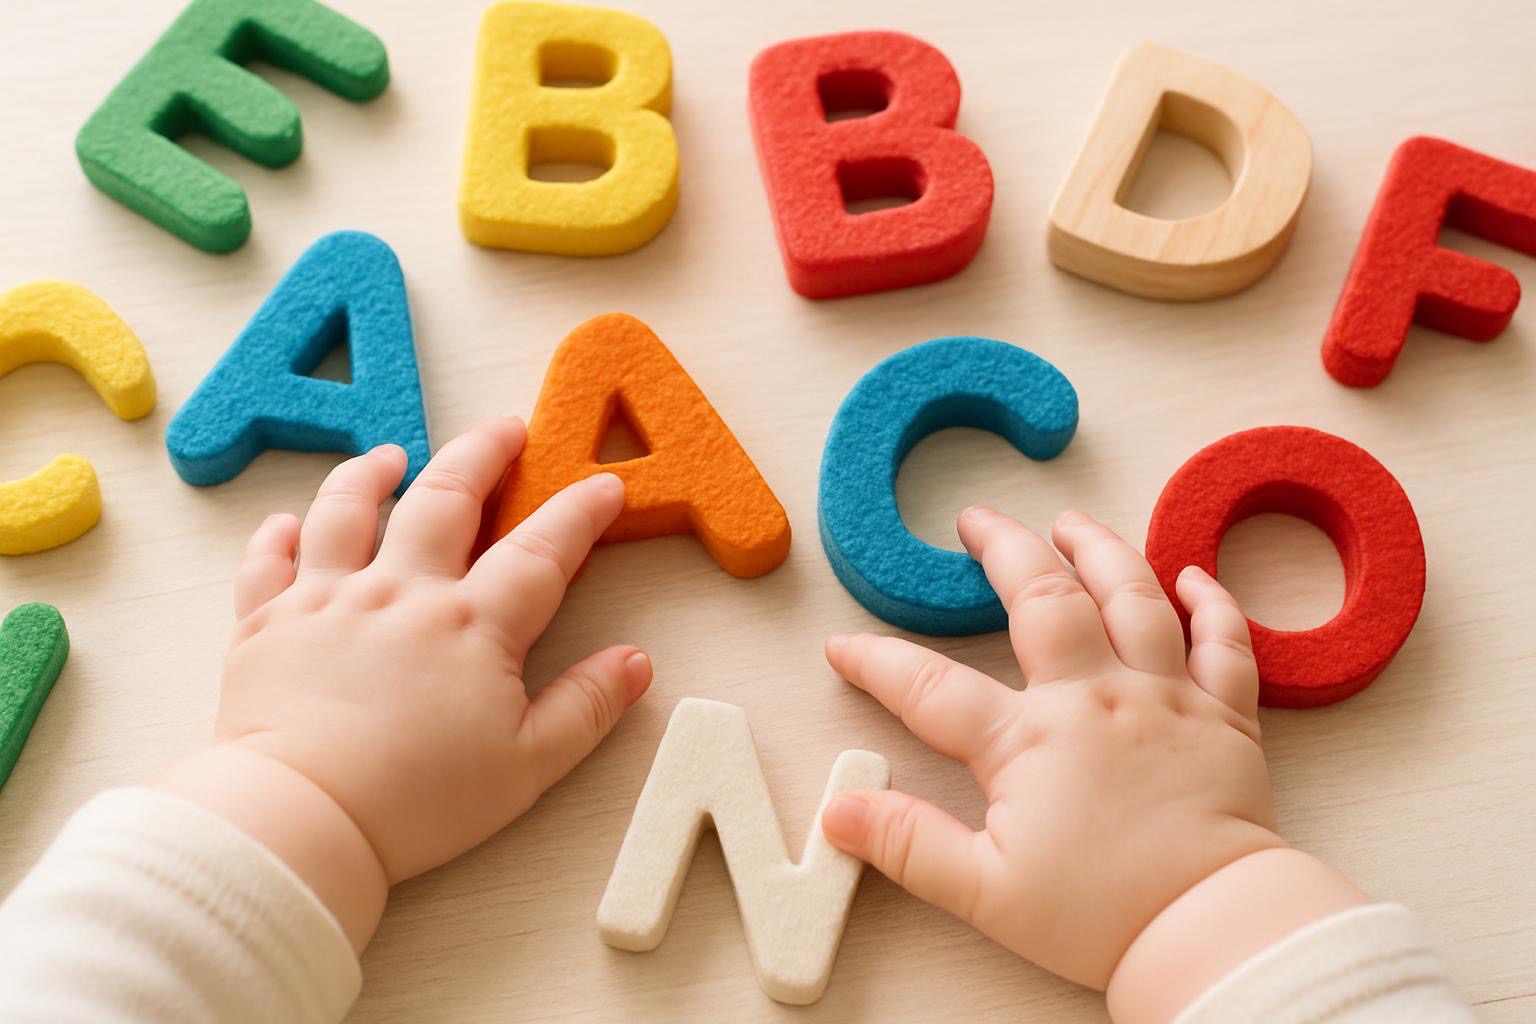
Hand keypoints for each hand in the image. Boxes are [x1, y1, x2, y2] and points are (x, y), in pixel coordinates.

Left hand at [156, 418, 651, 949]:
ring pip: (347, 509)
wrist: (300, 818)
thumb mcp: (528, 765)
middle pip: (445, 498)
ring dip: (371, 473)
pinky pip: (267, 562)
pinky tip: (285, 524)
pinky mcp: (265, 623)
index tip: (604, 483)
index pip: (541, 549)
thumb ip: (586, 707)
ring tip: (390, 455)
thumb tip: (635, 661)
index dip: (579, 511)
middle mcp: (401, 592)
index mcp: (472, 624)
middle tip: (505, 428)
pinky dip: (276, 536)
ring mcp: (327, 599)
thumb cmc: (418, 801)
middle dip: (481, 454)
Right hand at [819, 507, 1363, 1011]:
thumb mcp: (983, 890)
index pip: (931, 687)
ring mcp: (1164, 698)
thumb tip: (838, 809)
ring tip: (1072, 522)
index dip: (878, 662)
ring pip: (1133, 597)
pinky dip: (1212, 602)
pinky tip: (1193, 577)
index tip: (843, 647)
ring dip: (1099, 550)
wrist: (1211, 930)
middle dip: (1003, 549)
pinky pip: (1224, 642)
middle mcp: (1095, 698)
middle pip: (1043, 597)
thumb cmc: (1101, 918)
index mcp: (1029, 740)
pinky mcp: (1224, 716)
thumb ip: (907, 843)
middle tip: (976, 521)